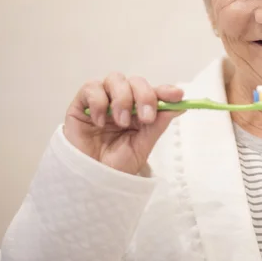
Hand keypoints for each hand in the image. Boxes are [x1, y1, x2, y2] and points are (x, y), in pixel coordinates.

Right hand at [63, 73, 183, 174]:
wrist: (89, 181)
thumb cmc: (115, 164)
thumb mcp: (142, 146)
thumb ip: (158, 124)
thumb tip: (180, 106)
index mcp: (139, 110)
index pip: (154, 92)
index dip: (166, 90)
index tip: (177, 95)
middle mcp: (122, 101)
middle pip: (136, 81)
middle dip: (145, 96)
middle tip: (146, 118)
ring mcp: (102, 100)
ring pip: (115, 79)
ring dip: (123, 99)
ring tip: (122, 122)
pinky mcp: (81, 103)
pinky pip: (91, 88)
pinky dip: (99, 102)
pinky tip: (99, 122)